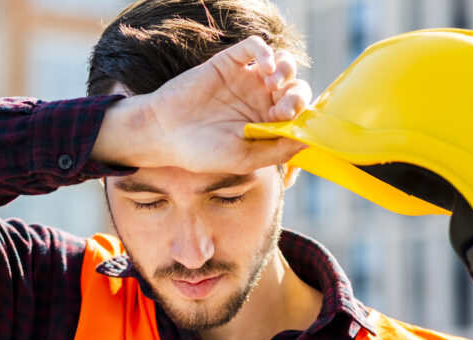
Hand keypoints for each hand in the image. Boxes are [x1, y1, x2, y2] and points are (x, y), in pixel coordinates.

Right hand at [92, 36, 310, 173]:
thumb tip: (309, 141)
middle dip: (297, 96)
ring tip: (272, 84)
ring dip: (286, 71)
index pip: (298, 114)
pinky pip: (256, 47)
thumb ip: (277, 150)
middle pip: (295, 88)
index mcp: (265, 124)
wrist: (163, 134)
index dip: (302, 115)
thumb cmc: (201, 152)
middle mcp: (259, 100)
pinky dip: (266, 52)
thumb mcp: (243, 159)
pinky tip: (264, 67)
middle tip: (281, 108)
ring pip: (283, 64)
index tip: (287, 122)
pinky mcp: (230, 62)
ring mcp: (246, 79)